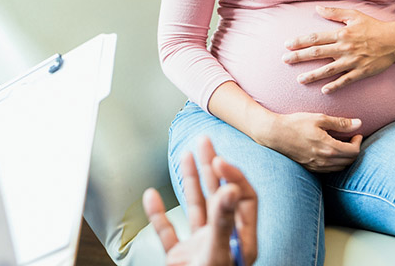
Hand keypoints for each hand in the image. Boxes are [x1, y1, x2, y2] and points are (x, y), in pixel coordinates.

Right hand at [143, 136, 257, 265]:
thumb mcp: (219, 251)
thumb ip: (222, 220)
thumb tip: (230, 188)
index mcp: (240, 239)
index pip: (243, 198)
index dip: (232, 176)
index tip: (218, 159)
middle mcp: (222, 239)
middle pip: (219, 195)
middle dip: (210, 166)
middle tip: (204, 140)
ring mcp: (199, 247)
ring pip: (195, 207)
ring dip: (189, 180)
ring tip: (186, 154)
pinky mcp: (179, 257)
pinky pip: (167, 231)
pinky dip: (158, 214)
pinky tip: (151, 196)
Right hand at [267, 112, 362, 171]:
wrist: (275, 134)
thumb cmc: (296, 123)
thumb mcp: (319, 119)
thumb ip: (340, 122)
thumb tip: (359, 123)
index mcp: (329, 148)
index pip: (354, 151)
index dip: (358, 142)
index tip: (356, 134)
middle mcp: (325, 160)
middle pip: (349, 161)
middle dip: (354, 150)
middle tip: (351, 138)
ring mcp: (317, 166)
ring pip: (340, 167)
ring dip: (345, 157)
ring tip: (342, 145)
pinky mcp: (310, 168)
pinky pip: (330, 170)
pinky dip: (335, 163)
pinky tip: (330, 152)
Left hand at [283, 6, 394, 93]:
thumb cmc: (373, 27)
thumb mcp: (354, 15)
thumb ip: (334, 12)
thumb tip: (317, 8)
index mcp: (341, 34)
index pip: (315, 38)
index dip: (300, 41)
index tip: (287, 45)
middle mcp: (344, 48)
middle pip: (317, 53)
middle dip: (299, 57)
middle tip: (285, 60)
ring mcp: (353, 61)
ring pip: (328, 70)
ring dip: (313, 75)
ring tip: (299, 79)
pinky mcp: (361, 72)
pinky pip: (346, 80)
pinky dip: (335, 86)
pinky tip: (324, 91)